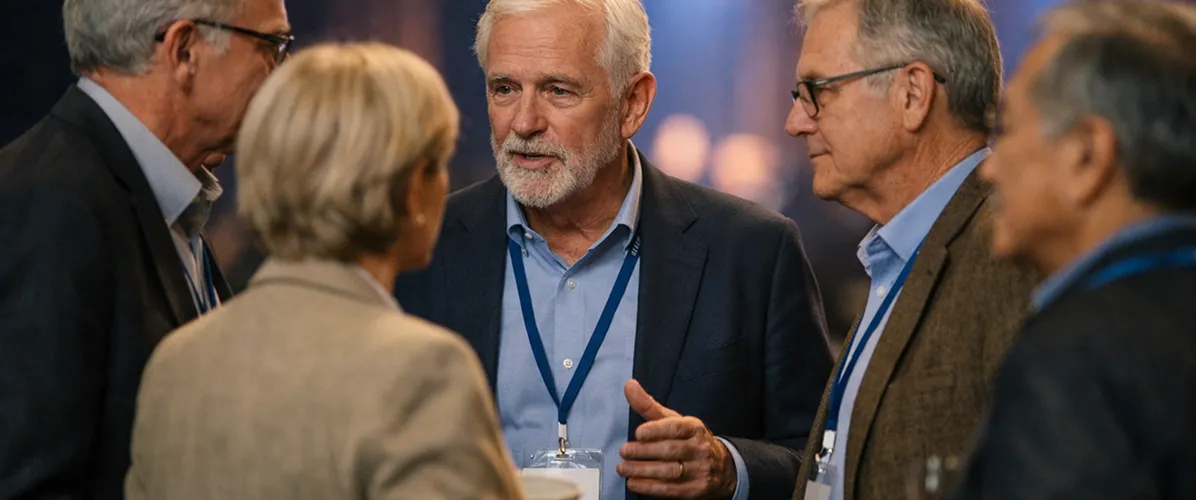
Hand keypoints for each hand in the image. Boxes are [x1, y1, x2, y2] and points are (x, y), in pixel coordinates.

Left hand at [617, 379, 736, 498]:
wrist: (722, 469)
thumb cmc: (689, 441)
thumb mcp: (674, 421)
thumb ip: (649, 405)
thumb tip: (629, 385)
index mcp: (695, 428)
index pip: (676, 428)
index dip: (656, 430)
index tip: (638, 433)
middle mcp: (700, 448)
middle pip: (670, 450)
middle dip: (644, 452)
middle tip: (624, 451)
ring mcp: (700, 471)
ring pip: (669, 471)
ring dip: (643, 470)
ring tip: (623, 468)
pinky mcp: (695, 490)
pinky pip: (670, 489)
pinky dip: (649, 487)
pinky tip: (634, 483)